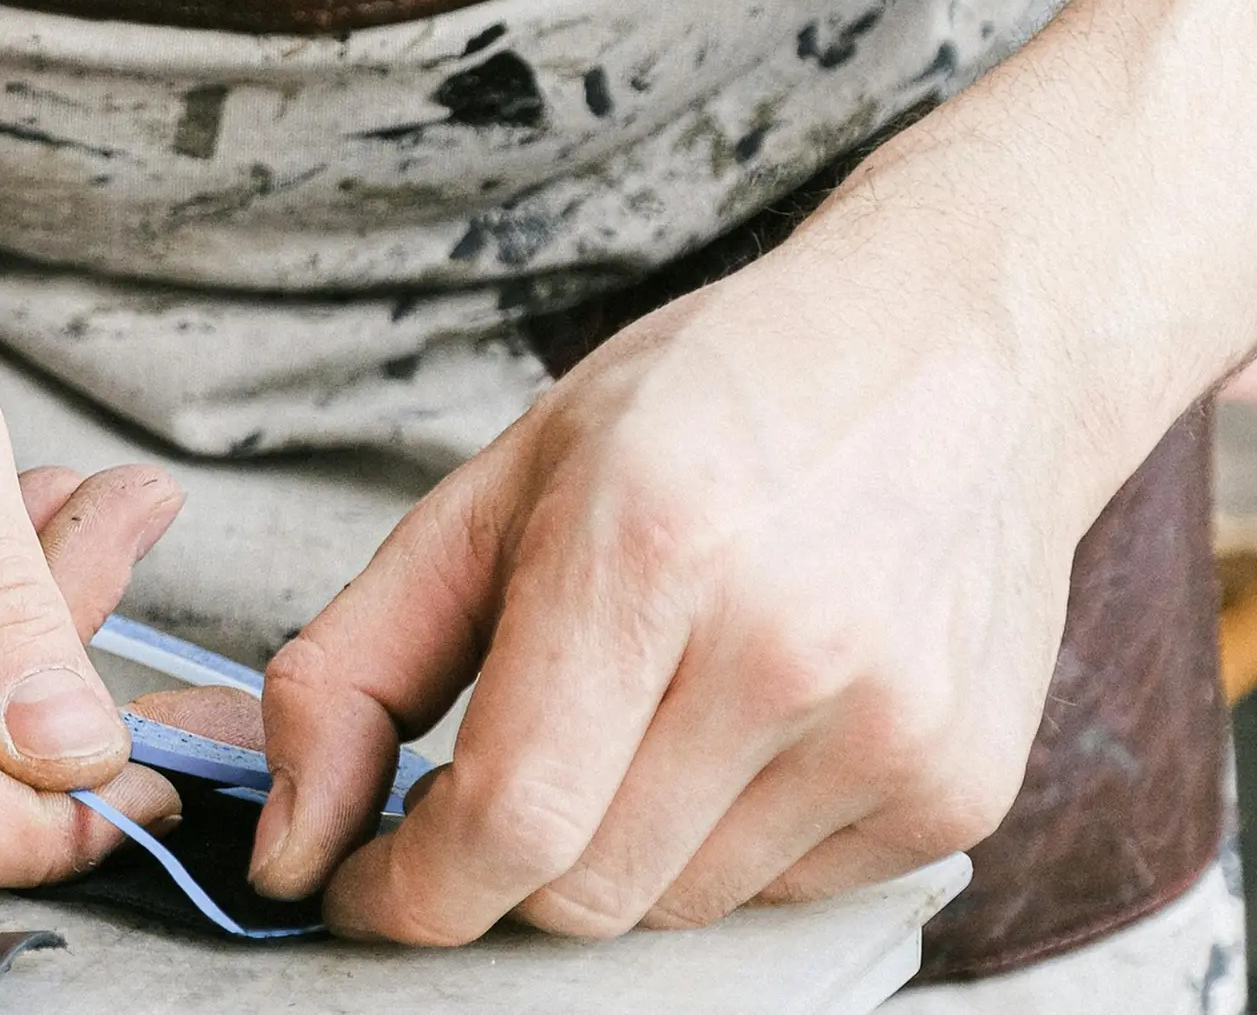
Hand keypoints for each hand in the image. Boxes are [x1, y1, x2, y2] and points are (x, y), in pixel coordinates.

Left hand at [245, 247, 1150, 939]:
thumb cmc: (720, 401)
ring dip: (617, 853)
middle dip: (500, 867)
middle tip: (495, 776)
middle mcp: (787, 649)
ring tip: (649, 708)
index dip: (407, 891)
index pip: (508, 823)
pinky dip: (726, 843)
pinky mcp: (959, 785)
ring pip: (676, 908)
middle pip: (584, 892)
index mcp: (647, 550)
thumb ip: (359, 665)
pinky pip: (782, 895)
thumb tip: (289, 844)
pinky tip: (749, 719)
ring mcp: (891, 729)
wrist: (966, 347)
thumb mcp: (497, 486)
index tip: (359, 882)